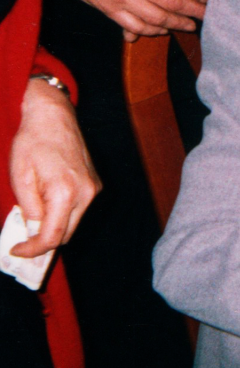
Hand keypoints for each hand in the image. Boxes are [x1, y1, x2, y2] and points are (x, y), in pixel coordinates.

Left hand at [8, 80, 100, 256]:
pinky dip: (62, 213)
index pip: (52, 236)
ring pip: (73, 223)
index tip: (17, 250)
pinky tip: (46, 202)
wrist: (54, 117)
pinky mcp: (94, 184)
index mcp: (65, 192)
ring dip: (53, 226)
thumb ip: (28, 208)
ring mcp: (93, 189)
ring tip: (31, 217)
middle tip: (22, 240)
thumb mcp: (20, 177)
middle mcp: (86, 193)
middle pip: (66, 234)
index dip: (33, 249)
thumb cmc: (33, 142)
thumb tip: (32, 230)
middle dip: (43, 241)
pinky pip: (78, 209)